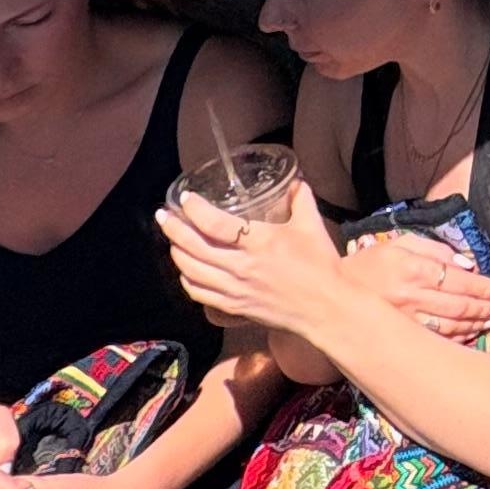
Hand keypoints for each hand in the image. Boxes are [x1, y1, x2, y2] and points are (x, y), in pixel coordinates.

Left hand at [160, 179, 347, 347]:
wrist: (326, 307)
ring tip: (171, 239)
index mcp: (259, 242)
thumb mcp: (310, 225)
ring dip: (176, 252)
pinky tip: (185, 269)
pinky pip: (200, 293)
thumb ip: (300, 199)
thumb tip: (294, 180)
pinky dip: (187, 279)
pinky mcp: (235, 307)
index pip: (214, 224)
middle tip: (163, 215)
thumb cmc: (320, 264)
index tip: (186, 198)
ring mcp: (235, 289)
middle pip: (194, 247)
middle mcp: (241, 266)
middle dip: (173, 229)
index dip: (195, 209)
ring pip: (192, 270)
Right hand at [344, 227, 489, 346]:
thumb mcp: (398, 244)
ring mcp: (406, 320)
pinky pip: (437, 340)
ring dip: (477, 324)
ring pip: (452, 326)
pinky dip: (458, 338)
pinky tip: (472, 334)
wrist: (331, 294)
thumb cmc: (369, 265)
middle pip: (460, 305)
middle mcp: (411, 296)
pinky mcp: (400, 336)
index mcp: (413, 269)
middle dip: (486, 307)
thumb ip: (434, 249)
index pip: (460, 280)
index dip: (485, 287)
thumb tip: (466, 263)